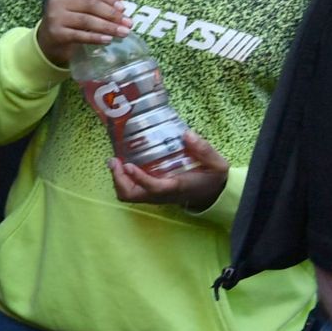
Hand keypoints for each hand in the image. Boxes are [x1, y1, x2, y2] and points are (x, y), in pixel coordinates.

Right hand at [36, 0, 128, 67]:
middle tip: (128, 24)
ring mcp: (55, 18)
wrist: (47, 42)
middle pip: (90, 4)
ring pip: (86, 20)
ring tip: (124, 33)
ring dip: (108, 27)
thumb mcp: (82, 8)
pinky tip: (108, 40)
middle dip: (112, 14)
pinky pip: (80, 35)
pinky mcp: (56, 34)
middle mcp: (56, 2)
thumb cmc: (68, 22)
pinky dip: (96, 38)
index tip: (123, 9)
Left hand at [111, 129, 229, 212]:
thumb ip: (204, 150)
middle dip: (119, 180)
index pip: (155, 187)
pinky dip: (122, 180)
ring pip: (129, 195)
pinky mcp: (151, 193)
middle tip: (114, 161)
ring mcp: (155, 196)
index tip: (128, 165)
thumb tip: (187, 135)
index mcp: (178, 186)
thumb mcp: (217, 163)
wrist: (213, 193)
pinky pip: (131, 191)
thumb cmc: (212, 177)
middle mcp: (163, 194)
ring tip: (114, 162)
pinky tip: (121, 164)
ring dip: (118, 180)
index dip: (140, 178)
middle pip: (133, 195)